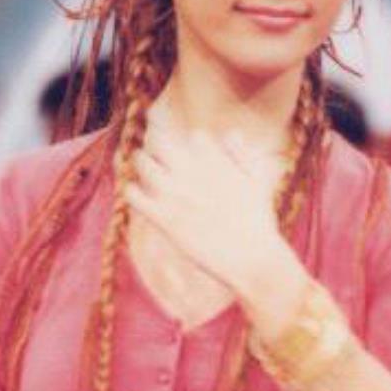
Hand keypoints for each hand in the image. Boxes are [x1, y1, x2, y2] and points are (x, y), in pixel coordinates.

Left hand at [125, 123, 284, 293]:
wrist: (250, 258)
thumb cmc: (257, 222)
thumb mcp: (256, 182)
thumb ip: (241, 154)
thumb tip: (231, 133)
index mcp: (215, 161)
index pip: (195, 137)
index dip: (192, 146)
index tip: (191, 157)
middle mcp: (192, 172)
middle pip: (161, 142)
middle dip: (159, 148)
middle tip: (159, 160)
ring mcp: (176, 194)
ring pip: (142, 163)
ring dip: (142, 165)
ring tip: (147, 175)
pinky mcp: (164, 218)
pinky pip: (133, 195)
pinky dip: (133, 192)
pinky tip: (140, 198)